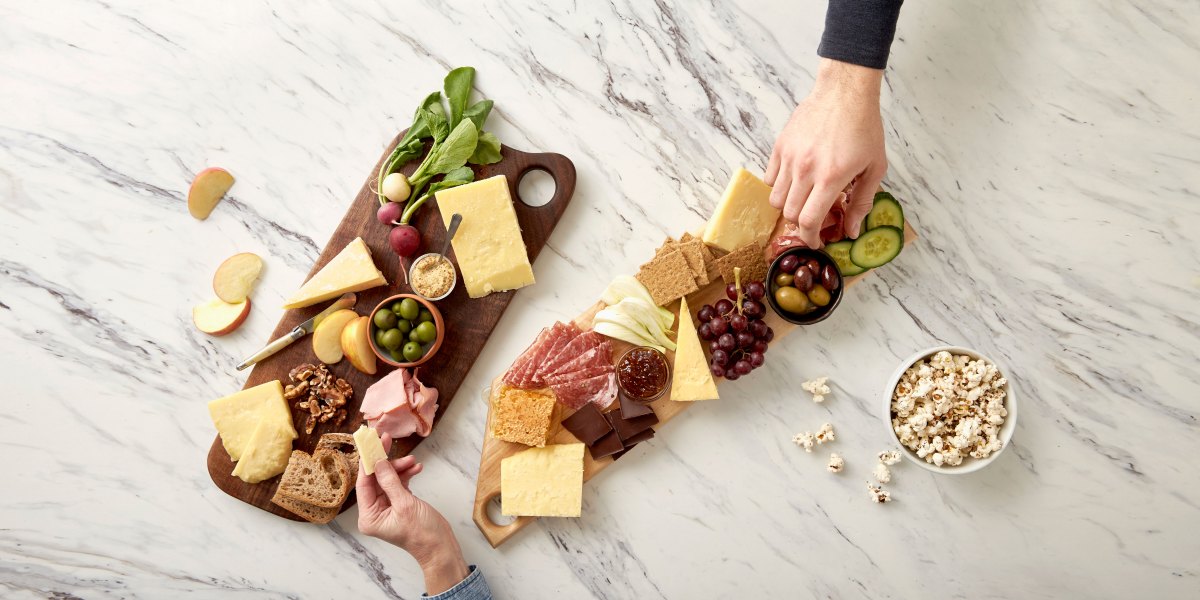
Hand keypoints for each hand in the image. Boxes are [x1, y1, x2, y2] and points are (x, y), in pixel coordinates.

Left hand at [356, 434, 468, 594]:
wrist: (441, 547)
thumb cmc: (422, 533)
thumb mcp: (405, 504)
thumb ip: (390, 481)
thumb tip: (378, 461)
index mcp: (369, 517)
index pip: (363, 484)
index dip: (368, 462)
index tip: (372, 443)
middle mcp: (374, 512)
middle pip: (375, 479)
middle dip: (385, 461)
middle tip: (388, 440)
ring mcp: (386, 508)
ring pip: (388, 479)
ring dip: (399, 468)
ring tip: (413, 461)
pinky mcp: (399, 504)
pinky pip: (398, 484)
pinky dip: (406, 475)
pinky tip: (416, 468)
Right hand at [765, 58, 887, 246]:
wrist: (845, 93)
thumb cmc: (864, 128)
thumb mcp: (875, 167)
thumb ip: (862, 201)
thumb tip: (852, 230)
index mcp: (831, 177)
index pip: (809, 220)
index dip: (810, 238)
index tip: (816, 242)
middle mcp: (806, 170)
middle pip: (790, 214)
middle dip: (801, 225)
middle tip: (813, 222)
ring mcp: (790, 157)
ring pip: (776, 199)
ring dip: (789, 207)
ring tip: (803, 201)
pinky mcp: (780, 146)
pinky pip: (770, 178)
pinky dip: (779, 187)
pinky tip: (794, 182)